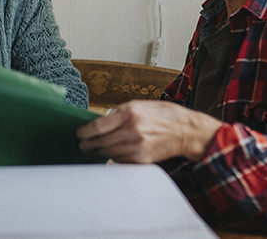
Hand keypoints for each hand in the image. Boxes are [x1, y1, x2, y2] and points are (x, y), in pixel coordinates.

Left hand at [76, 100, 222, 162]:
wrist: (187, 131)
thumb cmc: (165, 115)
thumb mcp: (140, 105)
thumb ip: (119, 113)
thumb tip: (100, 122)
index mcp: (129, 113)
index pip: (98, 127)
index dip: (84, 132)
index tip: (79, 133)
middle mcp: (132, 130)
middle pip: (100, 142)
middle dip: (89, 144)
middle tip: (83, 145)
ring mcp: (137, 147)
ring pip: (108, 153)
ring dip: (100, 151)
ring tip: (96, 148)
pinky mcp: (142, 159)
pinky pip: (120, 161)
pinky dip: (114, 158)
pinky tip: (113, 153)